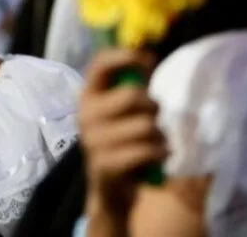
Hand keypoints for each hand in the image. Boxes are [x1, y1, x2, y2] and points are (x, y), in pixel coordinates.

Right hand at [79, 50, 167, 232]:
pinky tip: (156, 158)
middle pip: (133, 95)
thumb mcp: (122, 112)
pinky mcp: (106, 165)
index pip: (101, 64)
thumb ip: (131, 87)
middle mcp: (85, 115)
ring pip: (146, 126)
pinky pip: (147, 150)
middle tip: (152, 120)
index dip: (127, 56)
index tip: (149, 60)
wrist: (110, 189)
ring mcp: (93, 141)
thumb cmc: (122, 142)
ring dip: (160, 136)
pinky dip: (160, 154)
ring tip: (154, 144)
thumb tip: (148, 57)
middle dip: (153, 108)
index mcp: (88, 96)